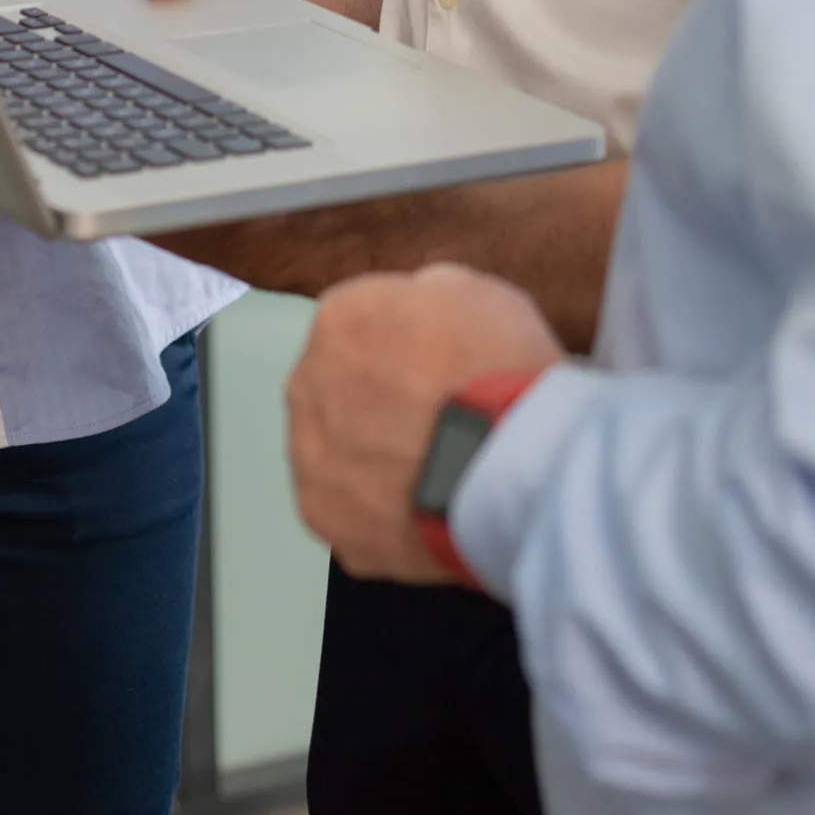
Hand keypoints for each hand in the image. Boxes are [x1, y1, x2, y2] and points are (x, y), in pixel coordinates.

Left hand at [286, 262, 564, 582]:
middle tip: (432, 419)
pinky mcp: (325, 521)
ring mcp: (310, 459)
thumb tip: (418, 306)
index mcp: (339, 321)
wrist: (508, 470)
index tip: (434, 368)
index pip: (356, 325)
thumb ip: (428, 293)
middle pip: (336, 386)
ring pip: (333, 449)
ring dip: (368, 455)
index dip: (401, 347)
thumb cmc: (499, 374)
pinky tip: (420, 505)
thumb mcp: (478, 294)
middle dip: (374, 400)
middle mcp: (307, 384)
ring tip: (429, 470)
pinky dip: (376, 508)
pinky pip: (347, 506)